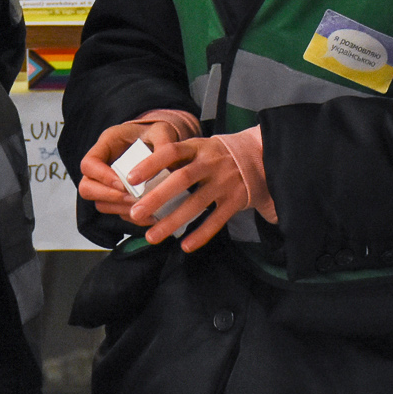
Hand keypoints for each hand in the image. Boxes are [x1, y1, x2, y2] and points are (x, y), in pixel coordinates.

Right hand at [77, 119, 186, 218]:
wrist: (161, 141)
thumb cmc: (157, 133)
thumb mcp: (162, 131)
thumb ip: (164, 142)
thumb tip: (168, 166)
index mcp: (106, 144)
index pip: (89, 164)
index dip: (103, 176)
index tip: (125, 183)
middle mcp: (101, 165)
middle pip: (86, 187)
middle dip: (109, 196)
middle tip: (132, 199)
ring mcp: (107, 183)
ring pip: (100, 203)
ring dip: (120, 209)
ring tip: (142, 208)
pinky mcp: (118, 197)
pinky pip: (117, 212)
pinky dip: (132, 216)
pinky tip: (150, 215)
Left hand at [127, 135, 251, 253]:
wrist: (262, 155)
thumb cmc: (220, 155)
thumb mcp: (200, 147)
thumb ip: (178, 160)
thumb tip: (141, 177)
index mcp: (198, 147)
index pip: (171, 152)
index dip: (150, 164)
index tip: (130, 178)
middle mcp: (210, 164)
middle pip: (181, 179)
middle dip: (157, 197)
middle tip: (135, 213)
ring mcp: (224, 182)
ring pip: (196, 203)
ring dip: (173, 221)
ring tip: (152, 236)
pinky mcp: (236, 200)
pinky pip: (216, 220)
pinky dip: (201, 234)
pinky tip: (185, 246)